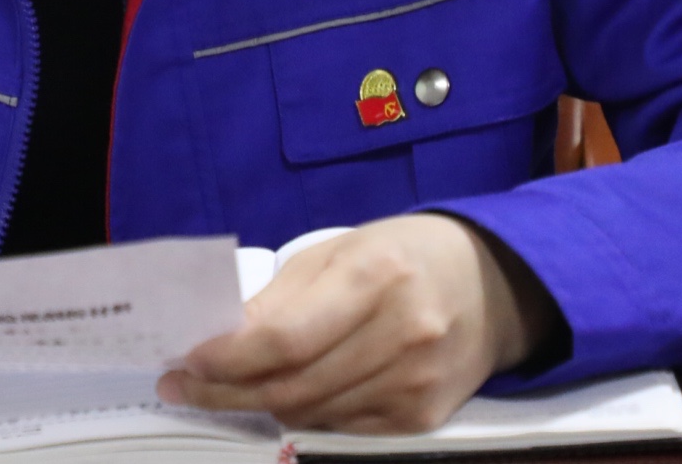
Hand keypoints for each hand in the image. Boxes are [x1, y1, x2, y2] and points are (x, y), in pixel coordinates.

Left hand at [164, 214, 533, 437]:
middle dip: (226, 392)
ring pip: (310, 414)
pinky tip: (298, 393)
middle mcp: (402, 331)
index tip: (186, 362)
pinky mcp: (422, 417)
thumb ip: (281, 297)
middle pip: (290, 386)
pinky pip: (341, 429)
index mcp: (378, 274)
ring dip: (263, 406)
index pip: (285, 338)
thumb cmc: (404, 256)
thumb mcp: (343, 251)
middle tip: (186, 388)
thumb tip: (215, 340)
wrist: (496, 285)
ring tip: (236, 389)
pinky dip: (309, 415)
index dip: (227, 360)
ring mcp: (415, 381)